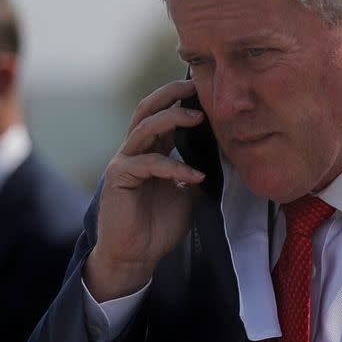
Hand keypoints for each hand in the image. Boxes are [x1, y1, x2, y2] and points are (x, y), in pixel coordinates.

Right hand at [84, 80, 205, 300]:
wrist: (137, 256)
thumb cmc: (160, 225)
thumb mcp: (188, 192)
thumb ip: (196, 169)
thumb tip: (223, 154)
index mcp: (152, 150)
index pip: (163, 113)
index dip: (180, 98)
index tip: (204, 88)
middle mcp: (135, 150)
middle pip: (147, 108)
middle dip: (170, 93)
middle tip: (195, 85)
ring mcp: (125, 161)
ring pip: (145, 127)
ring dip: (172, 118)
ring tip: (198, 118)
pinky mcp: (119, 176)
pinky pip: (150, 163)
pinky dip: (175, 166)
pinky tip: (196, 176)